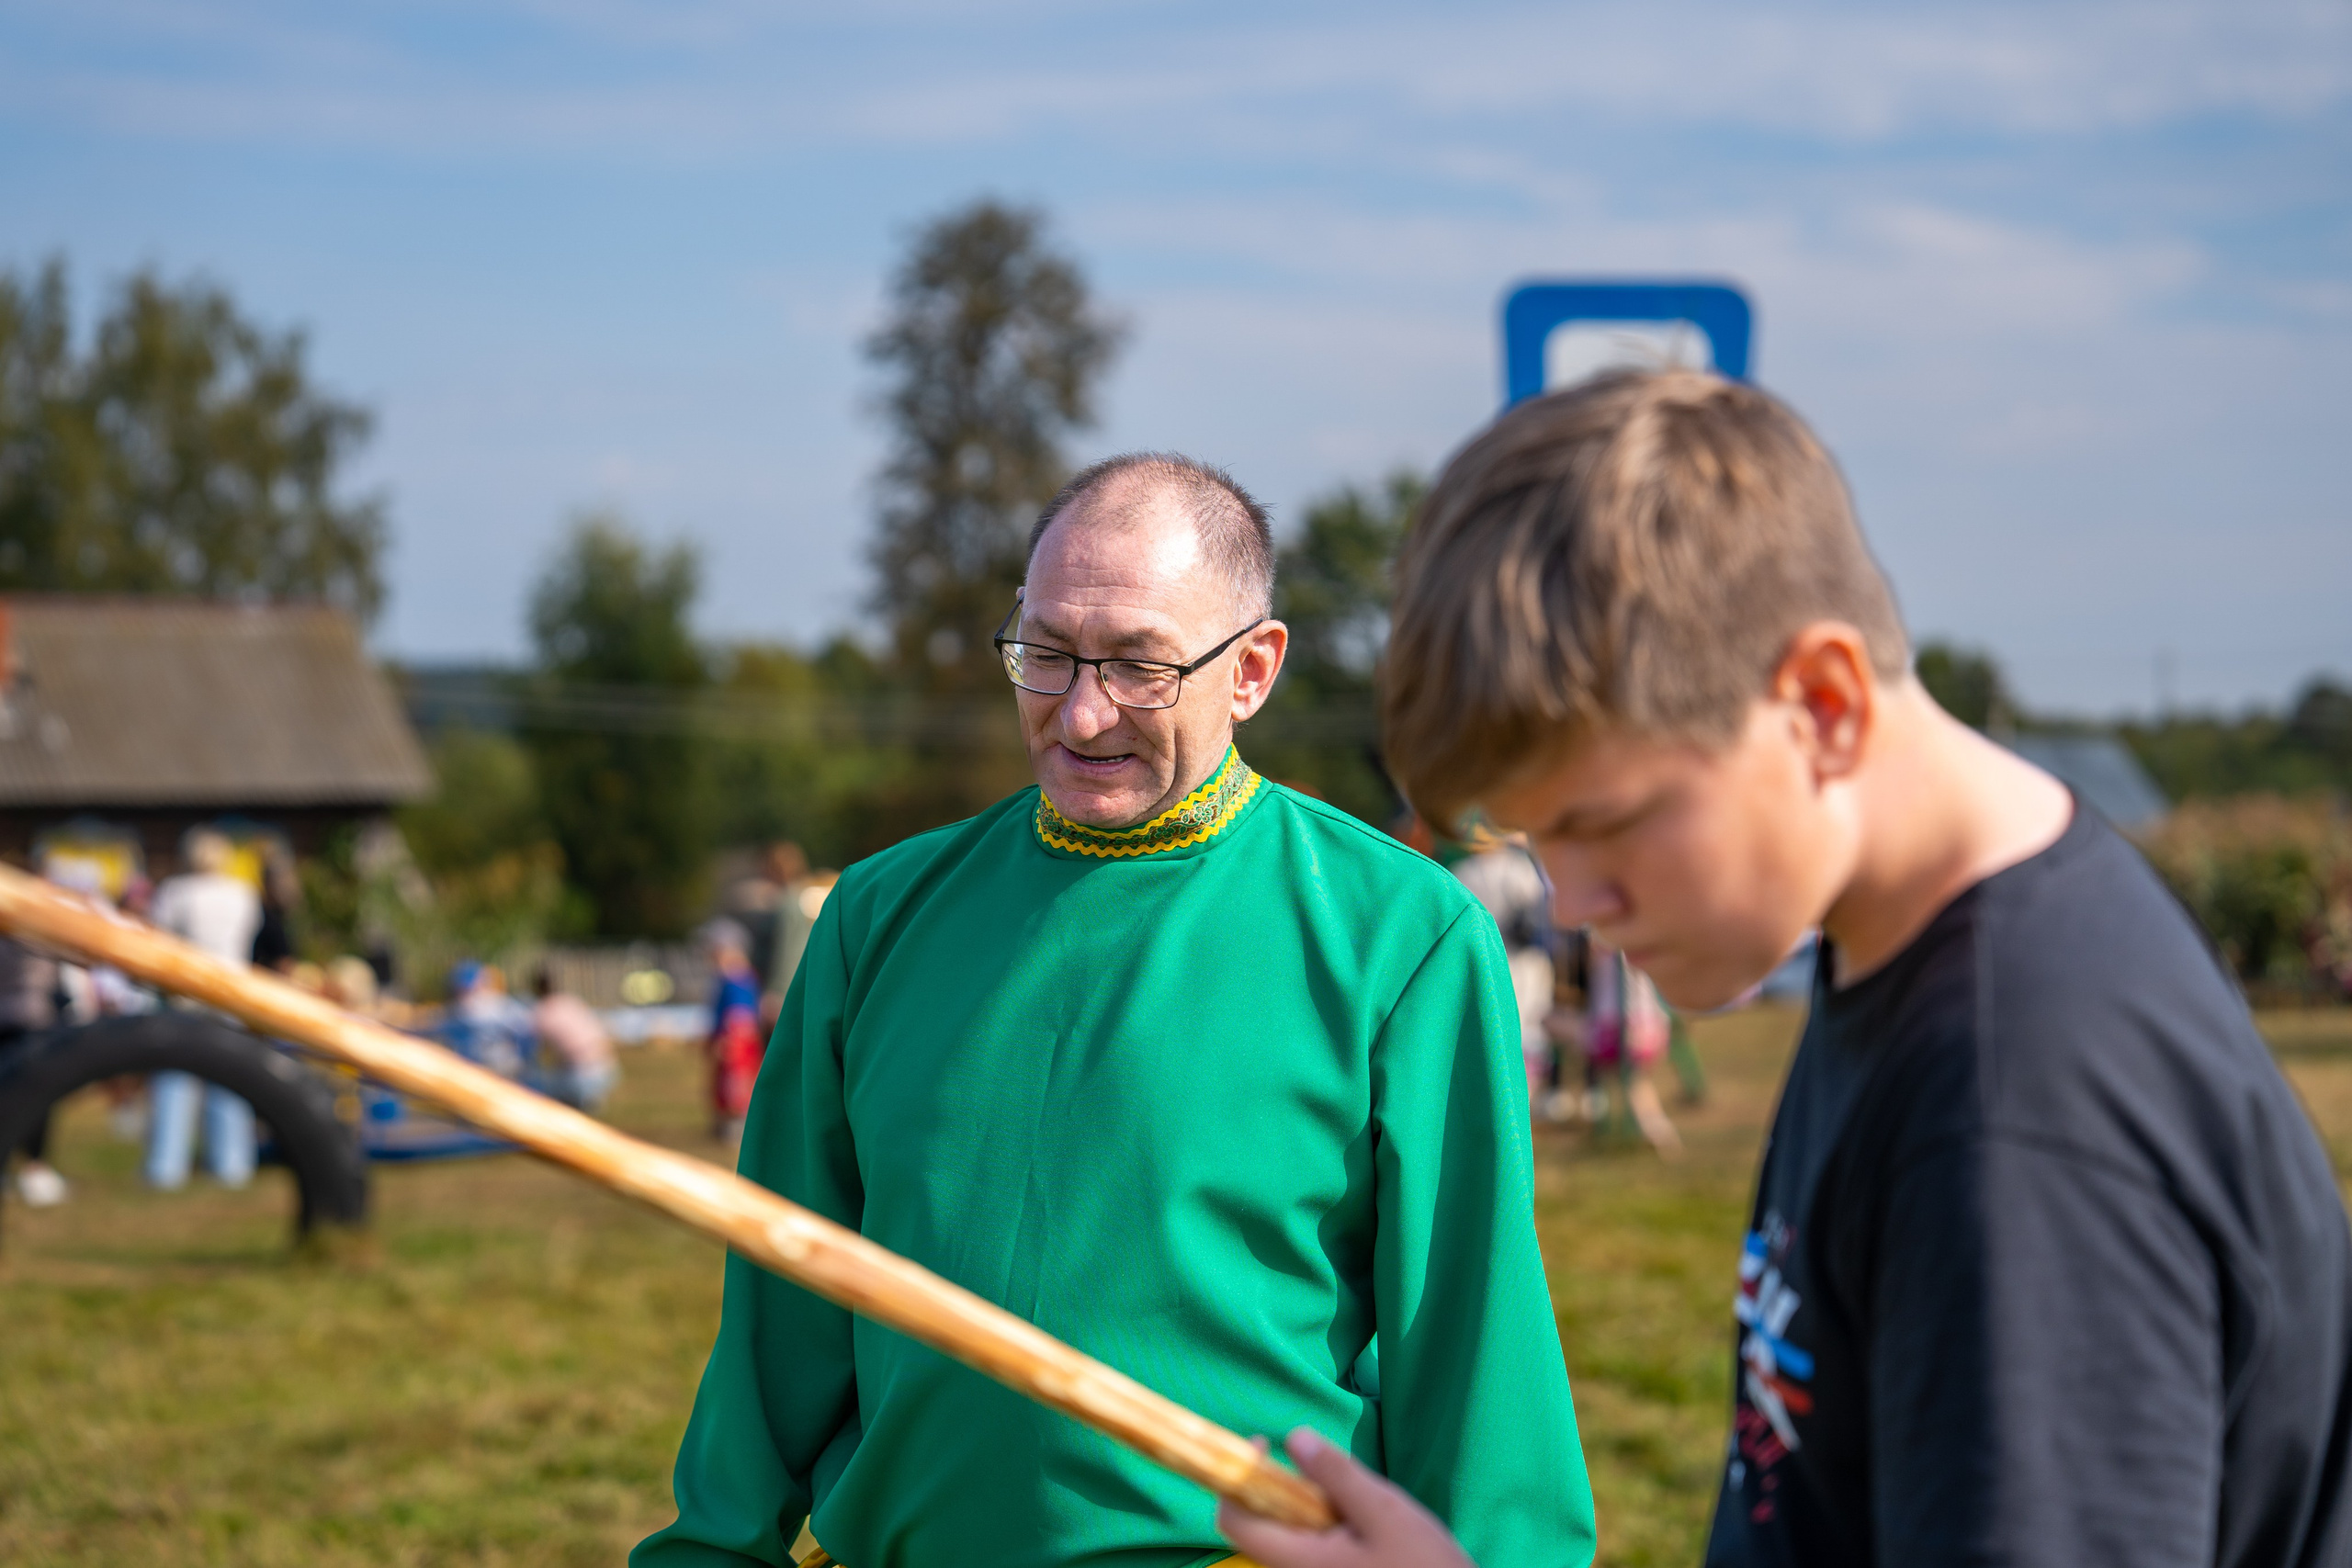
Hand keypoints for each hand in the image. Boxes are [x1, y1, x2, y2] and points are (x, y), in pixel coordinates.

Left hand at [1216, 1428, 1476, 1567]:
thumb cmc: (1424, 1565)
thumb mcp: (1384, 1510)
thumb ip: (1337, 1476)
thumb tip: (1293, 1438)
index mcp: (1299, 1561)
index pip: (1234, 1521)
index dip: (1235, 1478)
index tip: (1263, 1444)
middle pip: (1258, 1525)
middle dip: (1282, 1488)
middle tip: (1325, 1473)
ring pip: (1286, 1535)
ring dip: (1307, 1506)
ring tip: (1356, 1503)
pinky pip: (1308, 1548)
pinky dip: (1323, 1525)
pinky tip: (1362, 1525)